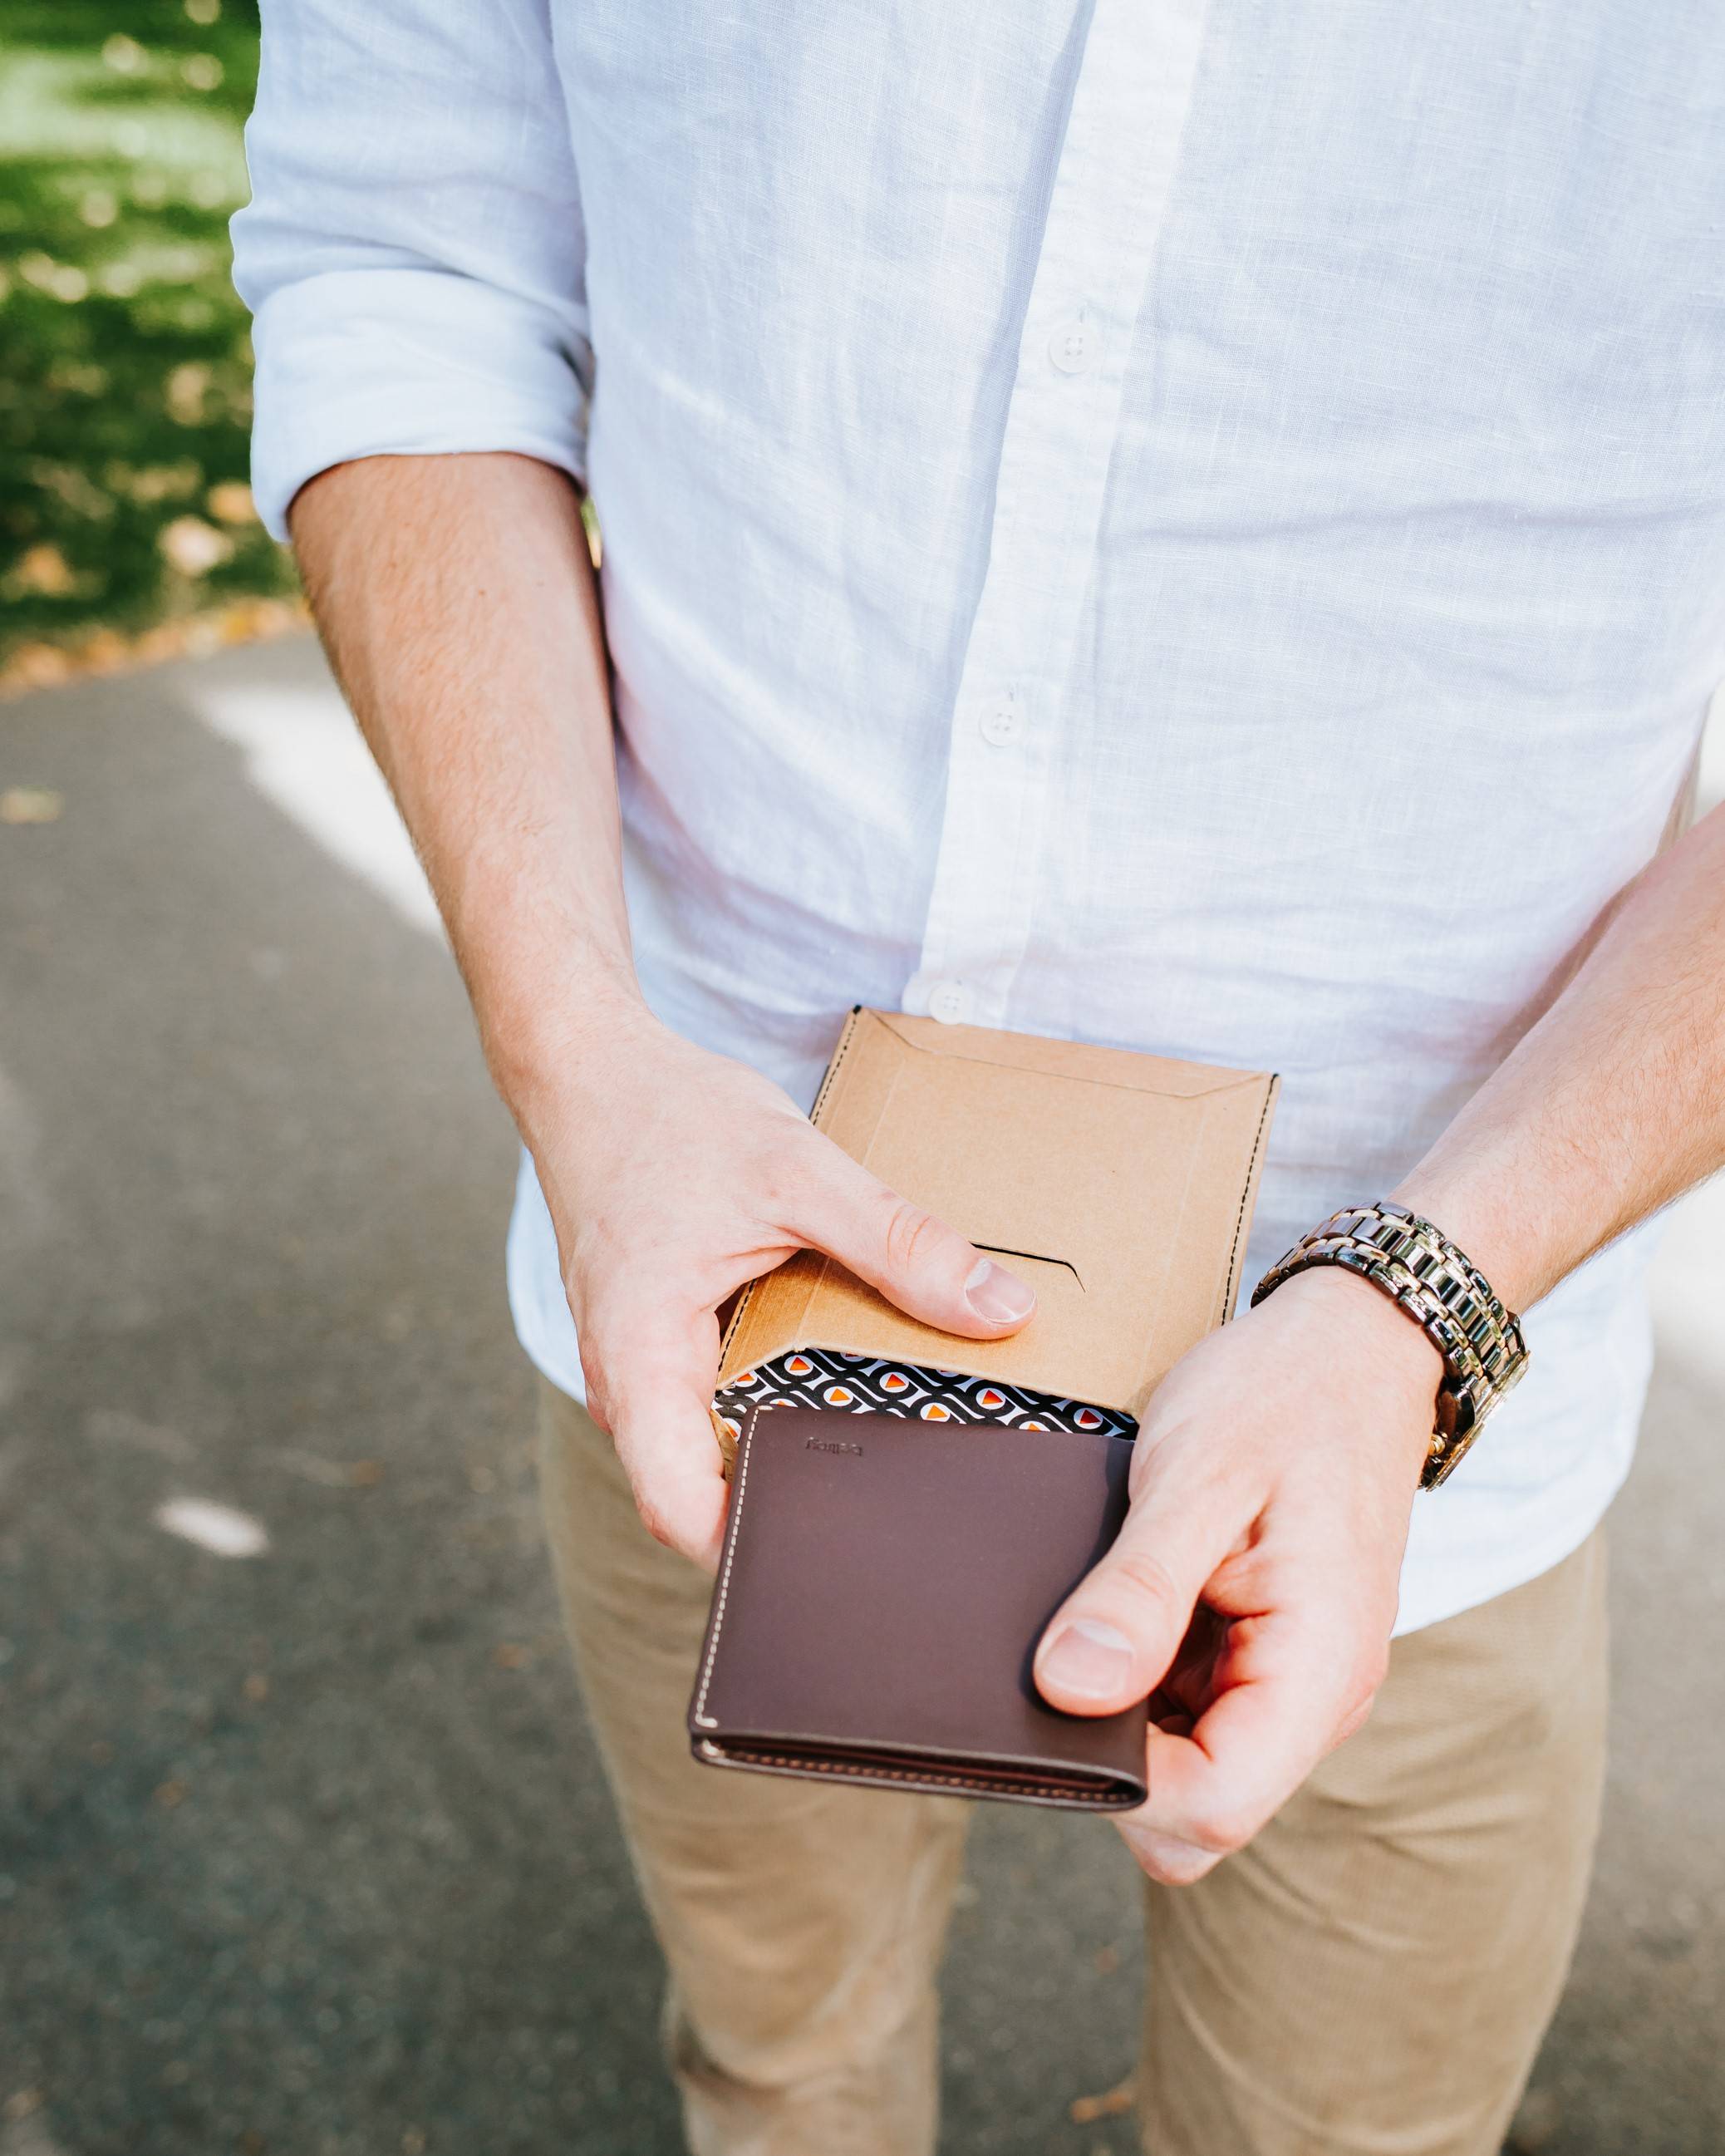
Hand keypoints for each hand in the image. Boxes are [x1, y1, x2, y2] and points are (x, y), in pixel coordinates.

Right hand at [521, 1001, 1035, 1565]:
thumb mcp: (799, 1171)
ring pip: (706, 1455)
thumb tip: (1002, 1313)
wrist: (589, 1072)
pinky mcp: (652, 1351)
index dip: (753, 1550)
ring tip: (880, 1455)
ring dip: (780, 1456)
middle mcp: (624, 1385)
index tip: (844, 1552)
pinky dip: (764, 1408)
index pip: (678, 1511)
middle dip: (790, 1512)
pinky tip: (833, 1389)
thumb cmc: (667, 1115)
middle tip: (895, 1516)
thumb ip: (898, 1245)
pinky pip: (706, 1410)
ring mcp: (634, 1374)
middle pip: (700, 1496)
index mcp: (640, 1357)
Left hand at [1033, 1265, 1438, 1882]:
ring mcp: (1294, 1682)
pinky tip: (1125, 1607)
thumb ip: (1139, 1590)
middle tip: (1069, 1648)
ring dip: (1131, 1717)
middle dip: (1119, 1759)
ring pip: (1192, 1768)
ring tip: (1101, 1612)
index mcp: (1318, 1669)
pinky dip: (1146, 1680)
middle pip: (1199, 1813)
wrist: (1353, 1342)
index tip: (1063, 1697)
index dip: (1121, 1783)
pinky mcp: (1267, 1656)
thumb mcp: (1197, 1475)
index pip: (1213, 1812)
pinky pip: (1196, 1713)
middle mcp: (1317, 1699)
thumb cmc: (1283, 1394)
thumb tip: (1068, 1691)